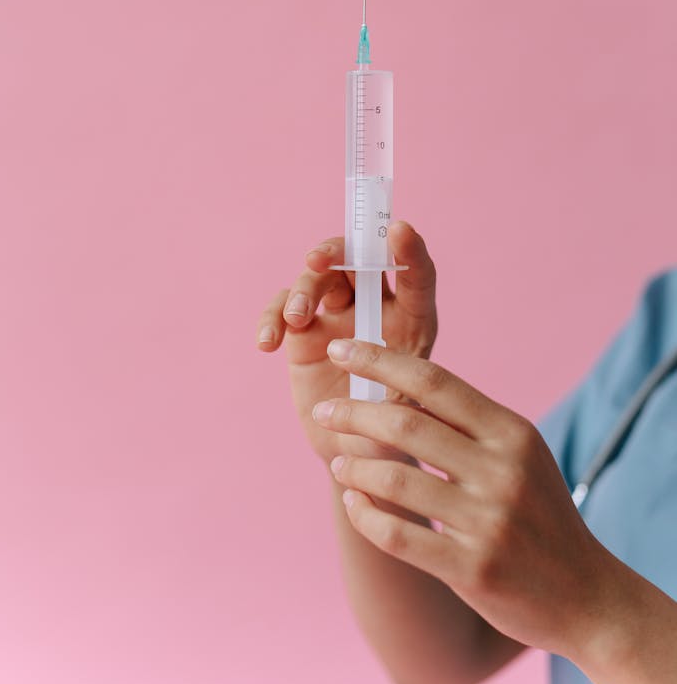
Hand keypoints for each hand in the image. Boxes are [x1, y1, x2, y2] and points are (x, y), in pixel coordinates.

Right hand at [256, 222, 437, 464]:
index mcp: (413, 320)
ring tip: (295, 320)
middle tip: (317, 259)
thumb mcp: (400, 420)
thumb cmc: (389, 434)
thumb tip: (374, 376)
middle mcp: (376, 307)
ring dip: (302, 290)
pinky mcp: (303, 331)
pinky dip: (271, 318)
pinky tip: (267, 343)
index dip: (410, 249)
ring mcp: (336, 315)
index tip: (398, 229)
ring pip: (318, 278)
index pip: (416, 275)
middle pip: (357, 260)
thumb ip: (390, 401)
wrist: (354, 455)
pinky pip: (282, 309)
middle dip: (337, 251)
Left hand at [312, 338, 608, 658]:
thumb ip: (468, 424)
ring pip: (394, 479)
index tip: (342, 351)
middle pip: (405, 423)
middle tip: (324, 411)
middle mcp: (502, 470)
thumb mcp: (519, 455)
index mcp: (511, 432)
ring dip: (354, 467)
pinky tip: (354, 504)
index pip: (433, 381)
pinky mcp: (472, 568)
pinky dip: (365, 516)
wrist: (585, 596)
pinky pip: (398, 536)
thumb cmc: (539, 514)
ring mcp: (488, 521)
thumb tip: (395, 387)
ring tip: (338, 463)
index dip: (380, 361)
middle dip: (353, 412)